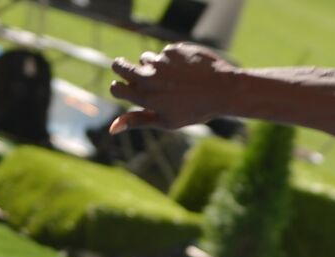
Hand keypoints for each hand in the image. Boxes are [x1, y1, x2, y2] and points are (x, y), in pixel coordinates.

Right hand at [108, 43, 233, 133]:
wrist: (223, 91)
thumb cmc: (195, 110)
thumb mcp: (166, 121)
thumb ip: (137, 121)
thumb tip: (111, 129)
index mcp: (146, 98)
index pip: (115, 88)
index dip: (120, 88)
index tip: (128, 90)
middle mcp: (149, 77)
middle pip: (119, 65)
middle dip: (123, 68)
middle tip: (137, 74)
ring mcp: (161, 61)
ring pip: (145, 59)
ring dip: (154, 66)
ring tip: (175, 79)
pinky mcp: (172, 49)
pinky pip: (164, 53)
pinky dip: (172, 60)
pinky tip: (187, 70)